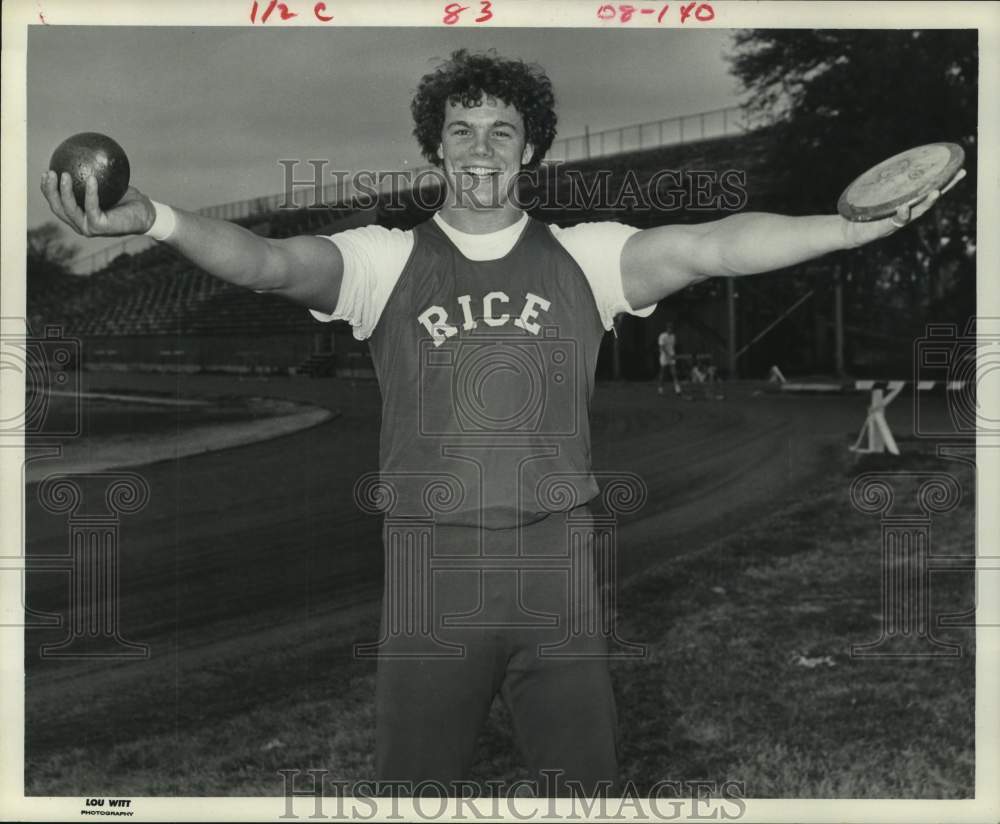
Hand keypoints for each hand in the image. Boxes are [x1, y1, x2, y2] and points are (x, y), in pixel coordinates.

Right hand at [41, 170, 155, 237]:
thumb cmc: (126, 198)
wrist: (145, 213)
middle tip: (50, 172)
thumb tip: (78, 152)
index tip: (46, 172)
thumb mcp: (106, 183)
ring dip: (65, 191)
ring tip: (64, 174)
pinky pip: (92, 206)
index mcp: (78, 215)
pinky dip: (90, 192)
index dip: (47, 189)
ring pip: (70, 209)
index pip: (57, 203)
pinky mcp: (100, 227)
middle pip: (57, 208)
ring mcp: (89, 228)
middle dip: (50, 190)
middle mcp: (80, 224)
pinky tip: (90, 178)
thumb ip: (90, 173)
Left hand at [841, 167, 966, 247]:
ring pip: (915, 212)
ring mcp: (896, 221)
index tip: (960, 169)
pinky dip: (900, 215)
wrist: (850, 231)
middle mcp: (907, 213)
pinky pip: (894, 222)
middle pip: (928, 200)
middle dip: (944, 188)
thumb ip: (889, 187)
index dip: (945, 182)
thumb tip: (898, 165)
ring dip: (926, 203)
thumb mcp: (879, 197)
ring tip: (935, 192)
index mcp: (908, 204)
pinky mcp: (883, 228)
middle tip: (959, 175)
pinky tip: (903, 207)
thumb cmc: (866, 212)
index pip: (929, 191)